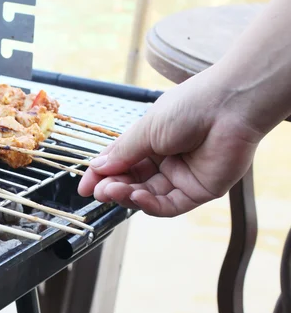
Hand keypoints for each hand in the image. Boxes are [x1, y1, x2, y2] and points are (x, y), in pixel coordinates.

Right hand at [77, 70, 263, 216]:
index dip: (101, 175)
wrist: (229, 106)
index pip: (120, 163)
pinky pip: (169, 206)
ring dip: (127, 196)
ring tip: (112, 191)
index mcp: (150, 141)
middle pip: (132, 182)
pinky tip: (136, 196)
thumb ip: (122, 153)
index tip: (84, 187)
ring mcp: (182, 177)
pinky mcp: (199, 191)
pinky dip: (150, 205)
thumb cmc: (189, 107)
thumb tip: (96, 167)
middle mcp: (165, 160)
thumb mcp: (145, 130)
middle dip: (113, 187)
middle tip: (99, 191)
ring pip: (147, 196)